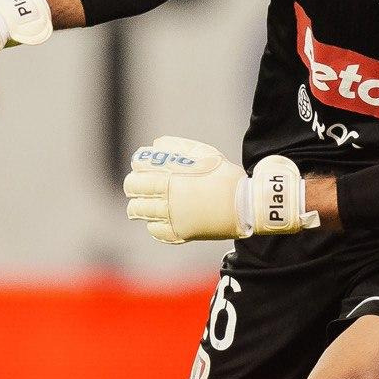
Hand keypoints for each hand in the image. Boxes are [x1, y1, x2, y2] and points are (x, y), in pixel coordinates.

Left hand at [124, 136, 319, 243]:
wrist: (245, 205)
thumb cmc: (224, 176)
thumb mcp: (204, 154)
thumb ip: (177, 147)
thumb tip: (154, 145)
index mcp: (172, 176)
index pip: (138, 172)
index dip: (136, 168)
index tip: (139, 167)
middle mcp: (169, 197)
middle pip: (134, 191)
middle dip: (133, 186)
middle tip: (137, 186)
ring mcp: (173, 216)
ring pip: (140, 211)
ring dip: (139, 205)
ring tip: (143, 203)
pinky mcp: (180, 233)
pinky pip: (155, 230)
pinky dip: (153, 224)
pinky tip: (160, 218)